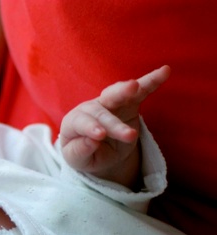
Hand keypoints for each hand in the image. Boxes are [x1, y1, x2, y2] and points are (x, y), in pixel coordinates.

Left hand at [60, 65, 169, 186]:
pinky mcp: (129, 102)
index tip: (100, 135)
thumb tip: (92, 141)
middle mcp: (89, 108)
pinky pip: (140, 91)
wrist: (97, 150)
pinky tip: (164, 72)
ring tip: (135, 86)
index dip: (90, 128)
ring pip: (117, 94)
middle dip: (114, 123)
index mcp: (73, 122)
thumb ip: (80, 151)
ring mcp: (109, 103)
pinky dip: (151, 81)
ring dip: (126, 90)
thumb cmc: (83, 154)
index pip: (81, 123)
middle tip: (128, 134)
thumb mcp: (77, 159)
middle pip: (100, 111)